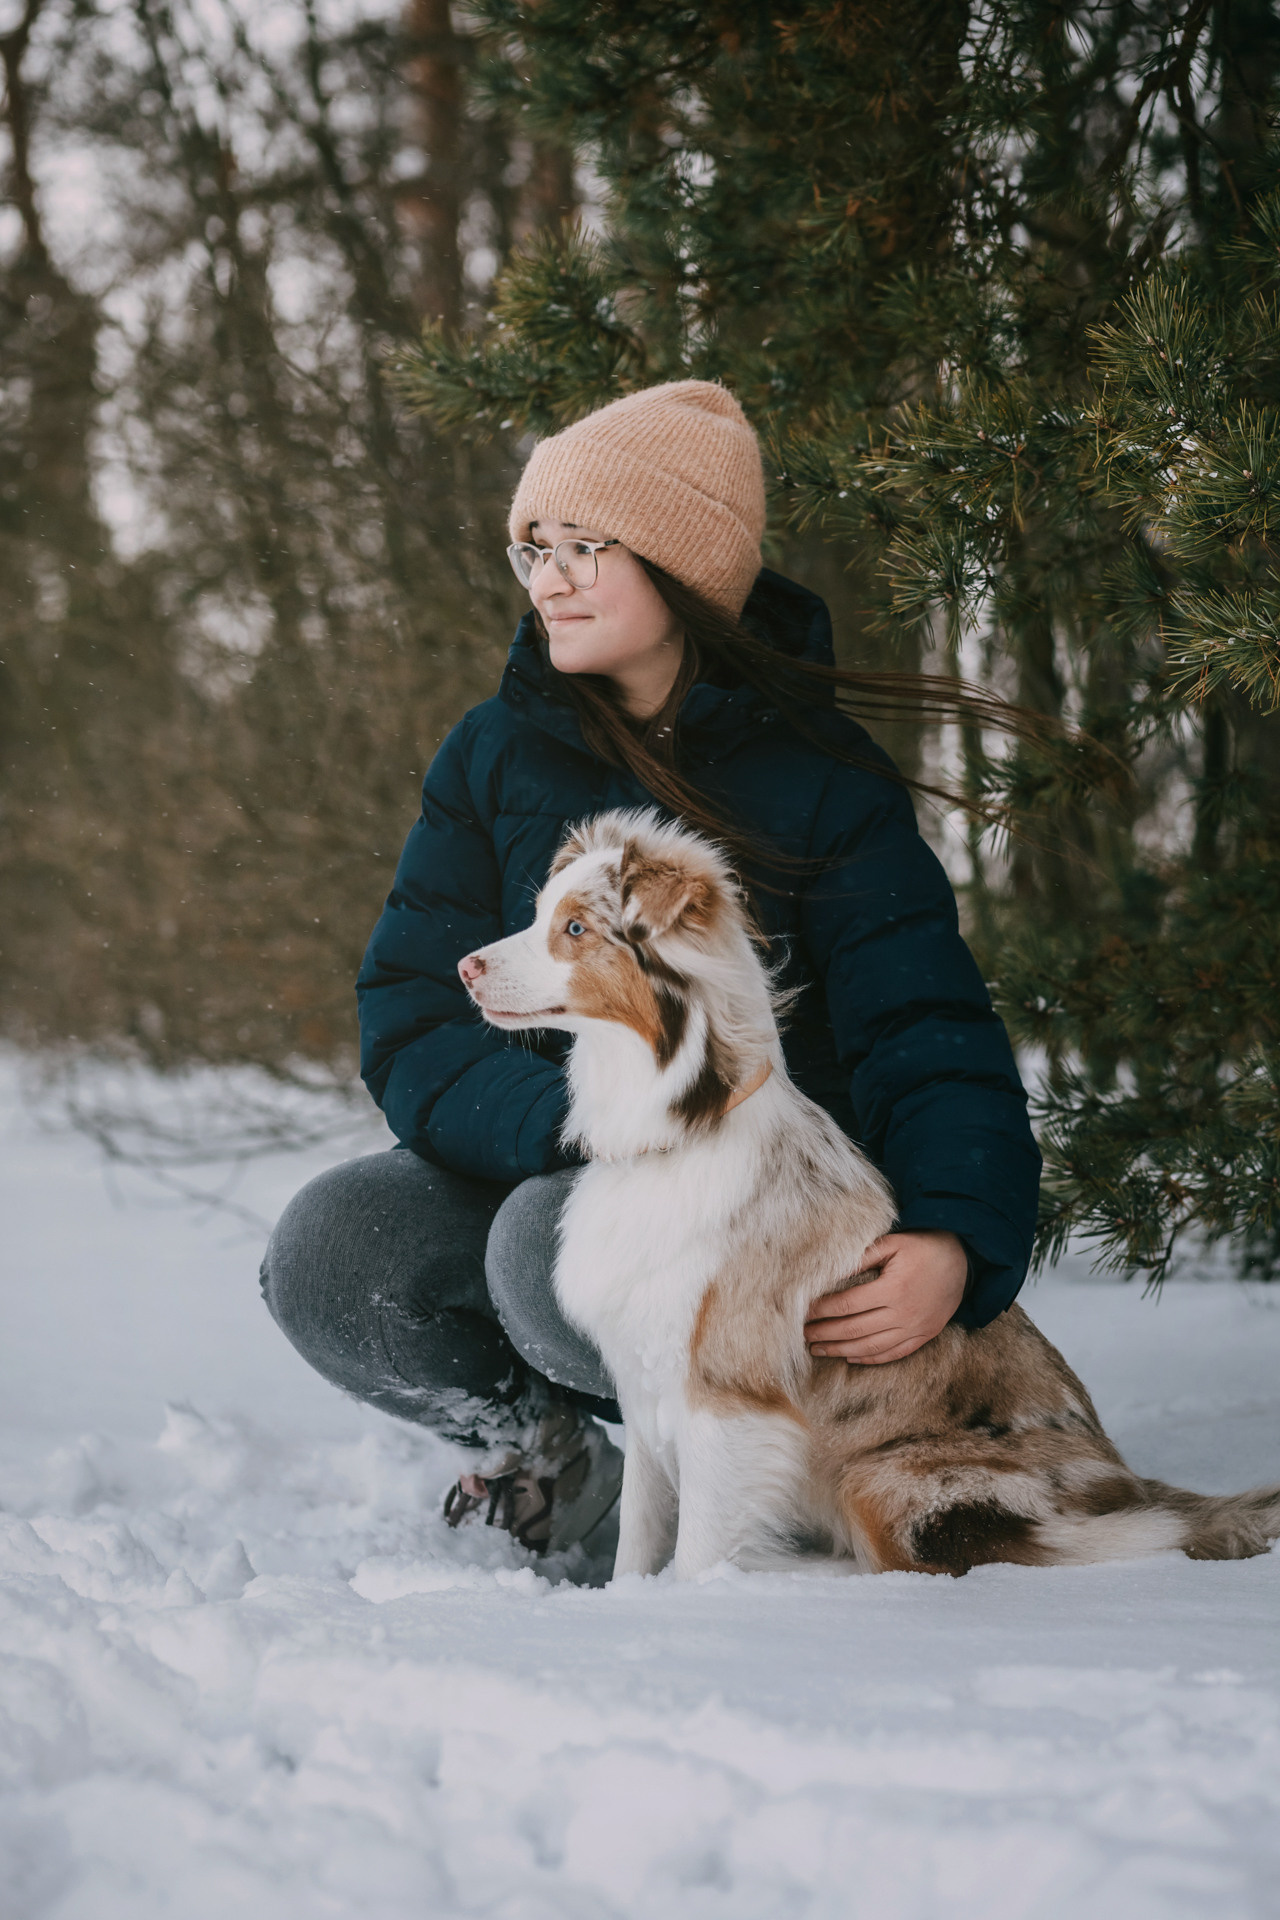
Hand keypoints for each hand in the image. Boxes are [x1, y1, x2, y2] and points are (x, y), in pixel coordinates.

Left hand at [804, 1230, 967, 1365]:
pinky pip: (893, 1354)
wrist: (964, 1260)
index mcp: (893, 1289)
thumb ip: (862, 1256)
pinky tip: (850, 1357)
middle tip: (802, 1334)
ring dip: (840, 1350)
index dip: (821, 1310)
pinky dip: (869, 1358)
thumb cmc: (923, 1247)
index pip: (846, 1304)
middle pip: (854, 1329)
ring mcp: (915, 1329)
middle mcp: (903, 1314)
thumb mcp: (893, 1242)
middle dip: (824, 1333)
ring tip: (818, 1349)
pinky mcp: (924, 1336)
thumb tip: (831, 1269)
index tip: (802, 1311)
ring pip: (870, 1347)